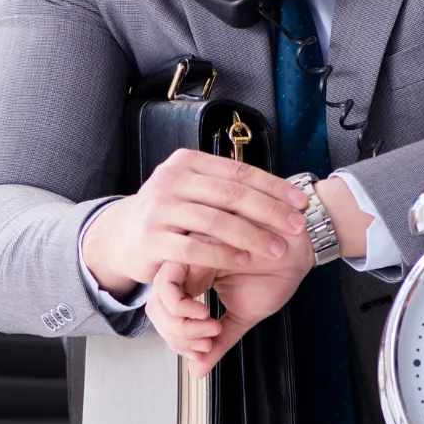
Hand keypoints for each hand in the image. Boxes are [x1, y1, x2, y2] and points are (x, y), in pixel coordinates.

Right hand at [82, 149, 309, 297]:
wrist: (122, 236)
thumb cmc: (169, 212)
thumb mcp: (191, 188)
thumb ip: (224, 185)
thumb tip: (279, 190)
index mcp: (187, 162)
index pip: (238, 172)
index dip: (273, 186)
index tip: (300, 201)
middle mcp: (172, 180)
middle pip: (231, 194)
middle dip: (269, 211)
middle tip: (296, 226)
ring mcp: (160, 209)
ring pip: (216, 221)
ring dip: (252, 235)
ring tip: (276, 248)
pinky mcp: (152, 238)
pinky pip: (194, 247)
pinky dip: (222, 254)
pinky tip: (242, 260)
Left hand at [145, 229, 313, 378]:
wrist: (298, 250)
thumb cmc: (275, 274)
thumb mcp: (243, 315)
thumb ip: (219, 341)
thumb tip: (197, 371)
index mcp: (195, 281)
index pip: (166, 315)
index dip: (179, 340)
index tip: (206, 348)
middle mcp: (187, 268)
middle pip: (156, 309)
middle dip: (177, 336)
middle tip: (206, 343)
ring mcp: (187, 256)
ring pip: (158, 297)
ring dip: (180, 326)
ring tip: (210, 329)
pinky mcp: (191, 247)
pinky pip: (167, 282)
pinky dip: (181, 308)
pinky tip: (206, 314)